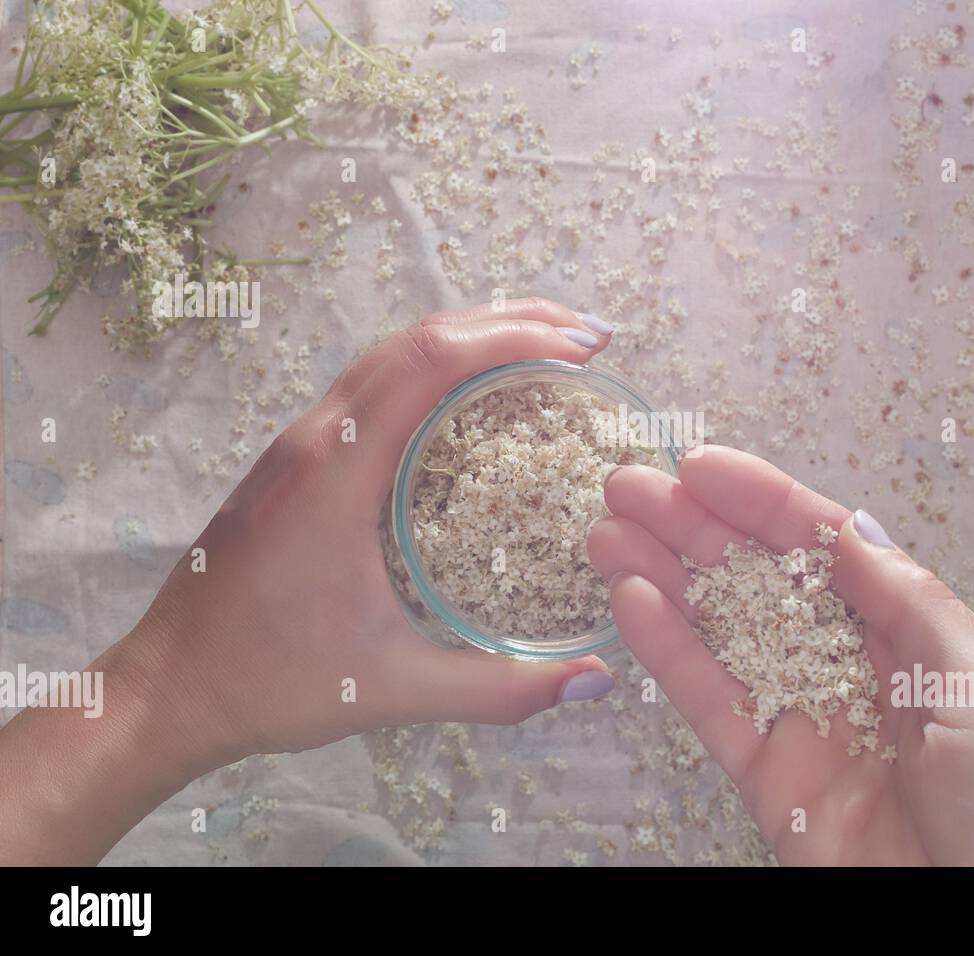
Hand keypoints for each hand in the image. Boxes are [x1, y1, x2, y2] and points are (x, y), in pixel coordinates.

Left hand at [0, 298, 617, 863]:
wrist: (168, 688)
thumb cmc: (270, 681)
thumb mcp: (394, 689)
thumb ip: (500, 690)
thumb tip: (595, 683)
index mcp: (337, 473)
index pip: (431, 363)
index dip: (513, 339)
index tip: (581, 347)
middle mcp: (316, 438)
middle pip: (415, 339)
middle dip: (506, 322)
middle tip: (583, 336)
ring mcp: (299, 445)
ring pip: (389, 355)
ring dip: (467, 337)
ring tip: (542, 347)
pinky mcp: (295, 462)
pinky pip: (372, 385)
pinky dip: (432, 369)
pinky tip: (469, 399)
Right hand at [588, 445, 973, 865]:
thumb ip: (911, 604)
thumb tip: (849, 533)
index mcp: (918, 639)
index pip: (827, 551)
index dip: (764, 505)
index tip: (702, 467)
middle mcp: (855, 671)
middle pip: (762, 582)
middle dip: (697, 530)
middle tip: (629, 486)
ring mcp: (806, 722)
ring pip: (723, 633)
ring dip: (667, 578)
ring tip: (608, 531)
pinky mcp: (769, 779)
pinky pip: (711, 704)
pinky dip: (668, 653)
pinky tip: (630, 601)